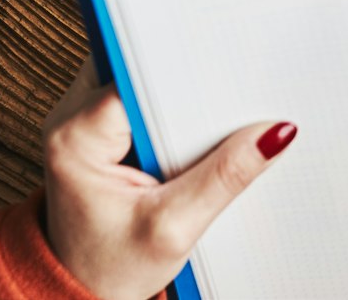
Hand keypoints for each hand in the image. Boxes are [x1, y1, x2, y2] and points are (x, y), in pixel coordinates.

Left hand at [42, 60, 296, 299]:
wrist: (86, 294)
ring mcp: (86, 123)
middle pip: (141, 71)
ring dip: (180, 101)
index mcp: (76, 138)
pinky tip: (193, 139)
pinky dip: (173, 116)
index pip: (138, 76)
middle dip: (186, 85)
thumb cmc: (111, 268)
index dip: (183, 70)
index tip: (224, 73)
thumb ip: (224, 177)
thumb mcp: (174, 228)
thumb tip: (275, 133)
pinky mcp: (103, 132)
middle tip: (227, 104)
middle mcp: (73, 121)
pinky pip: (144, 101)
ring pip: (145, 82)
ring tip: (209, 130)